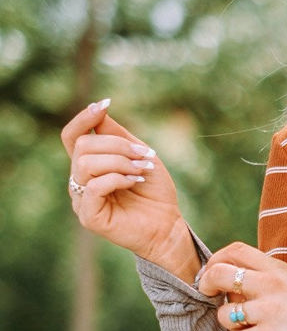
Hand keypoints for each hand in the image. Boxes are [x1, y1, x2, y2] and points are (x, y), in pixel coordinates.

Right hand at [61, 99, 196, 279]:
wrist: (168, 225)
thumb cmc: (154, 192)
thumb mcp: (139, 155)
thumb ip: (117, 135)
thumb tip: (99, 109)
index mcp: (89, 165)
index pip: (73, 136)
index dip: (83, 118)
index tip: (104, 104)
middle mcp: (80, 181)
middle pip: (82, 146)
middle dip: (116, 145)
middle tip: (143, 156)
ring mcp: (82, 199)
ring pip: (86, 164)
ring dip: (119, 162)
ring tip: (140, 171)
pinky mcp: (89, 216)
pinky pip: (93, 186)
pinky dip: (117, 178)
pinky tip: (134, 182)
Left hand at [198, 242, 286, 330]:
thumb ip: (265, 274)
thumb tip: (231, 276)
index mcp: (276, 269)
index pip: (236, 251)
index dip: (217, 259)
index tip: (213, 270)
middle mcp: (269, 286)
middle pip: (220, 275)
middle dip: (207, 283)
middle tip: (208, 292)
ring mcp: (267, 312)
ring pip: (224, 314)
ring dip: (229, 321)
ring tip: (246, 324)